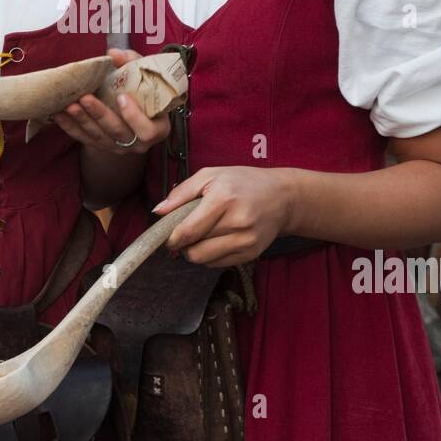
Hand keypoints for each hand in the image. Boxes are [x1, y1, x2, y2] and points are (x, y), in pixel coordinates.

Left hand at [50, 47, 170, 154]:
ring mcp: (118, 147)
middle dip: (100, 115)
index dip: (134, 116)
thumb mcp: (144, 75)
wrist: (136, 109)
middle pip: (117, 132)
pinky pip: (83, 139)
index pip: (147, 131)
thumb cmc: (143, 90)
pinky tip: (58, 114)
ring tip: (69, 105)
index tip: (121, 97)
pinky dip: (69, 127)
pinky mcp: (100, 146)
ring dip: (82, 121)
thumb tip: (113, 54)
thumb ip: (132, 62)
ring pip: (98, 137)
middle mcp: (138, 143)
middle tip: (85, 98)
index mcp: (157, 129)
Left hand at [153, 165, 295, 266]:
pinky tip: (216, 240)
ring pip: (204, 260)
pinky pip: (217, 264)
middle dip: (183, 244)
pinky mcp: (251, 254)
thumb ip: (181, 193)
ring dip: (194, 252)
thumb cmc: (243, 182)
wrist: (282, 197)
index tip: (167, 237)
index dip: (172, 238)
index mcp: (223, 199)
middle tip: (184, 233)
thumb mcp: (211, 176)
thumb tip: (158, 211)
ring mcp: (246, 241)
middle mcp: (237, 222)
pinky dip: (209, 256)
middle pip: (194, 249)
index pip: (189, 231)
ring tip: (200, 236)